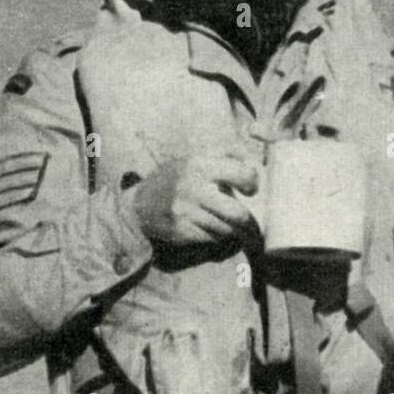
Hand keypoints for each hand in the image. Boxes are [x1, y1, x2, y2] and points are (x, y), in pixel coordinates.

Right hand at [130, 148, 259, 246]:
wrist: (140, 205)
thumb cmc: (176, 178)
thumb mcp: (196, 158)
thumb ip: (226, 154)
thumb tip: (253, 161)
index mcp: (199, 165)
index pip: (242, 174)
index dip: (252, 183)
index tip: (250, 189)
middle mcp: (192, 189)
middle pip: (238, 214)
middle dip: (248, 219)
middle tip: (248, 218)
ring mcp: (185, 213)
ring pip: (227, 229)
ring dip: (233, 228)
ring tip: (230, 222)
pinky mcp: (180, 232)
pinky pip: (213, 238)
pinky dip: (218, 235)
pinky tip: (213, 227)